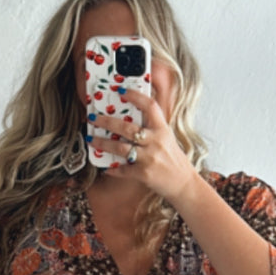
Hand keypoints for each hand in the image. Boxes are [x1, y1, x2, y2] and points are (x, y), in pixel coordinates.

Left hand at [89, 85, 196, 207]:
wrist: (183, 183)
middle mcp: (156, 141)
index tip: (120, 91)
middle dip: (106, 121)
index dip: (135, 96)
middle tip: (94, 118)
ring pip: (120, 148)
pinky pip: (122, 170)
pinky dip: (112, 169)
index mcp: (162, 129)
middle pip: (127, 127)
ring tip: (92, 139)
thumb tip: (130, 119)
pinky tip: (105, 167)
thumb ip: (152, 128)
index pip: (149, 106)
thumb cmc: (173, 159)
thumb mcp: (166, 138)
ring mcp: (149, 158)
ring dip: (103, 143)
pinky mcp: (144, 173)